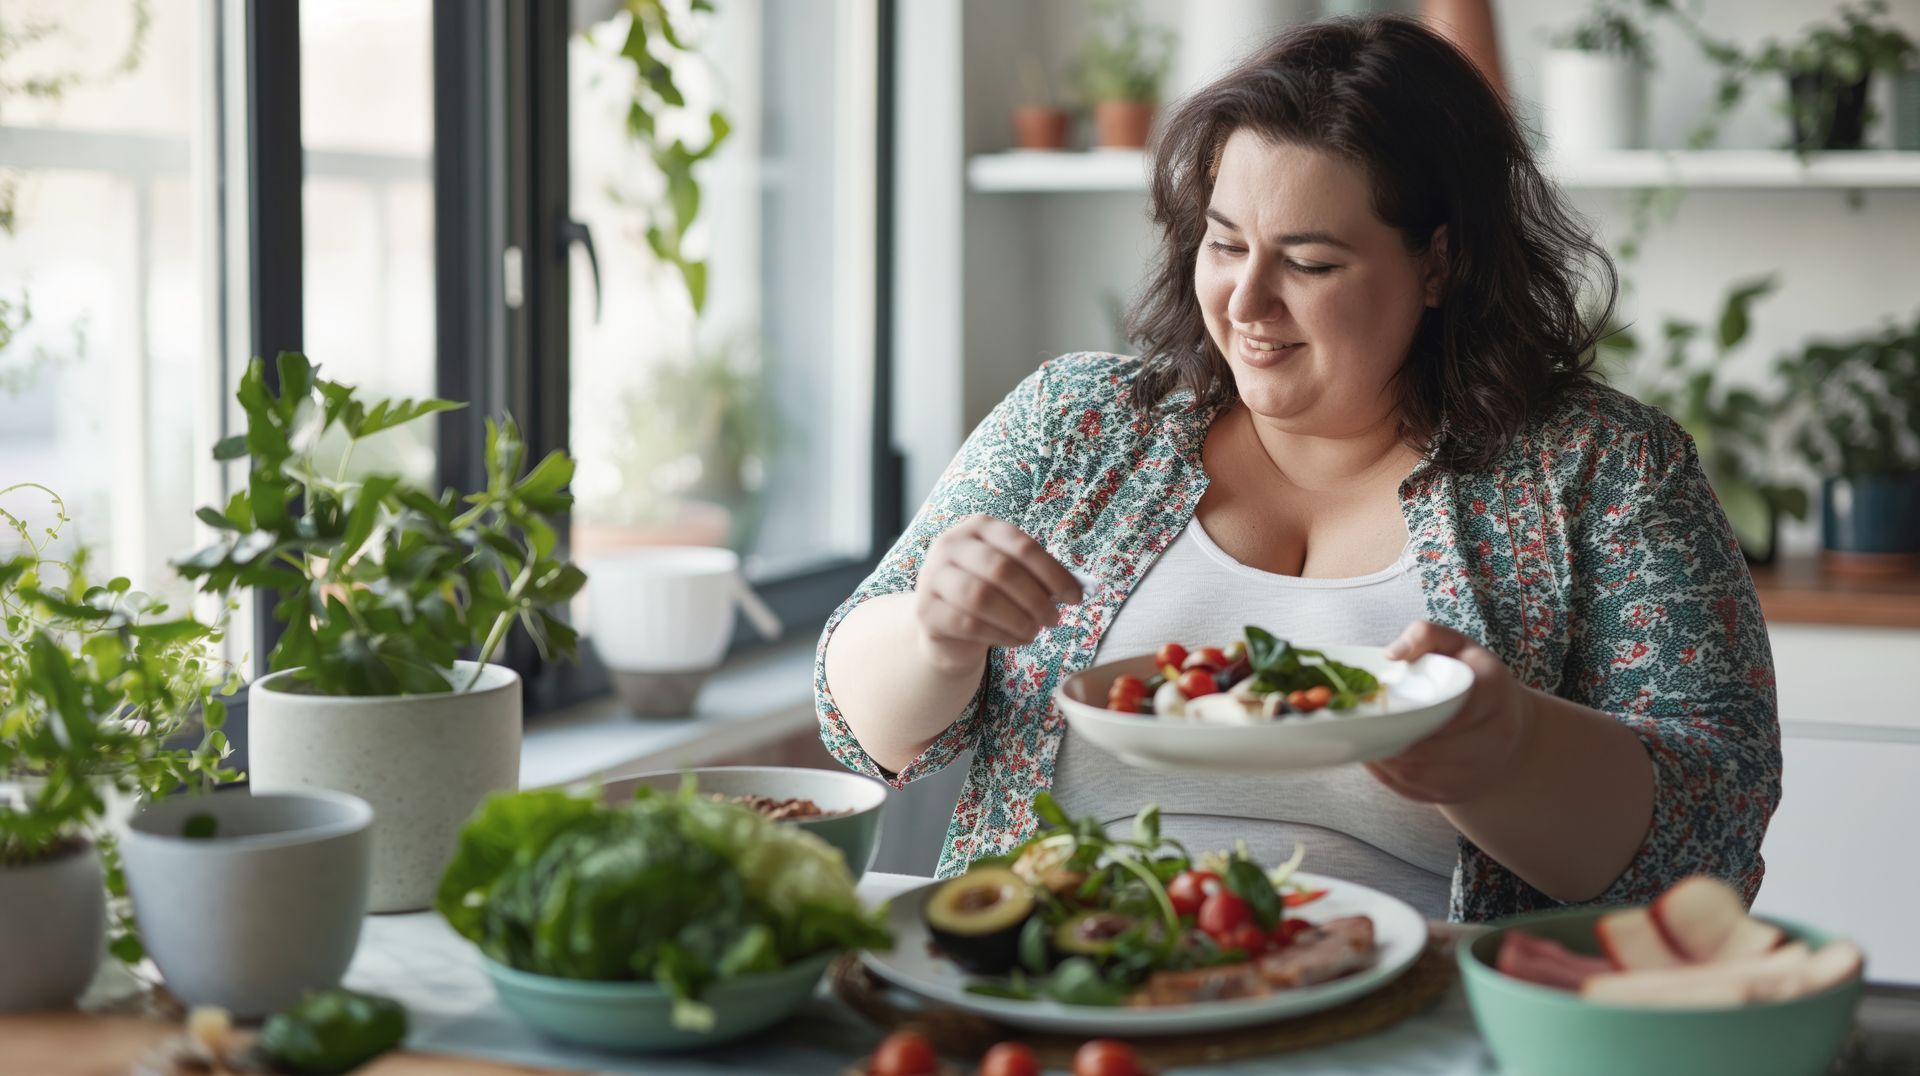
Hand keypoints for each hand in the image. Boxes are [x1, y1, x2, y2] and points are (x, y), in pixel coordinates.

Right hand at [913, 516, 1082, 673]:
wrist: (946, 624)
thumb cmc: (990, 594)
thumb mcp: (1015, 578)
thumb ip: (1042, 578)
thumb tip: (1079, 588)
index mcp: (979, 527)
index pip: (1022, 545)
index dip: (1054, 574)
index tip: (1076, 598)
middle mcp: (950, 544)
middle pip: (1002, 570)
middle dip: (1036, 599)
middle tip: (1055, 620)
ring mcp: (932, 576)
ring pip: (982, 597)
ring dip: (1018, 619)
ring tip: (1034, 632)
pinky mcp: (925, 610)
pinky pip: (968, 624)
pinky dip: (1000, 635)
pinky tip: (1015, 640)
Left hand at [1365, 620, 1535, 804]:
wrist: (1508, 720)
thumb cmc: (1473, 677)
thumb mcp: (1455, 644)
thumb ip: (1424, 636)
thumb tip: (1391, 655)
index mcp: (1493, 691)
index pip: (1449, 708)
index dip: (1410, 714)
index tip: (1379, 708)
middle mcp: (1497, 735)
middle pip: (1433, 749)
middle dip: (1392, 742)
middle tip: (1360, 731)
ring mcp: (1483, 769)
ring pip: (1423, 776)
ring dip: (1387, 764)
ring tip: (1363, 744)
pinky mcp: (1465, 791)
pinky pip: (1421, 793)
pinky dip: (1391, 780)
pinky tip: (1376, 761)